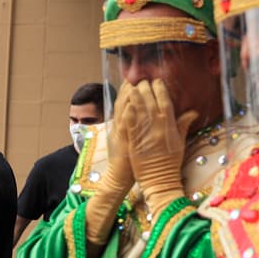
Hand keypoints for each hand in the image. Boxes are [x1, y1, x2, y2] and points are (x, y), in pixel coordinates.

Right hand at [84, 91, 134, 244]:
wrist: (119, 180)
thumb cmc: (129, 164)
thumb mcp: (132, 144)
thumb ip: (136, 130)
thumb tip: (140, 119)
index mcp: (122, 128)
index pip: (126, 106)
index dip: (129, 93)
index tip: (135, 81)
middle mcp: (119, 129)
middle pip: (123, 106)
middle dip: (129, 91)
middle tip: (135, 77)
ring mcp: (120, 135)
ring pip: (122, 113)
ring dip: (127, 99)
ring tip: (132, 85)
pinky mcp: (123, 143)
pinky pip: (125, 127)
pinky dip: (127, 116)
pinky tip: (131, 105)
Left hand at [123, 79, 195, 215]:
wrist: (160, 180)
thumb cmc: (170, 162)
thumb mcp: (180, 142)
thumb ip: (183, 124)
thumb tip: (193, 112)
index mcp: (169, 125)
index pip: (165, 100)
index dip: (160, 89)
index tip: (156, 81)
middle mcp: (157, 126)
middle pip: (150, 101)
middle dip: (145, 88)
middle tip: (141, 81)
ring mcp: (145, 132)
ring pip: (139, 109)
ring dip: (135, 95)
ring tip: (131, 86)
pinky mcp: (133, 140)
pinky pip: (129, 122)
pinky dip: (127, 111)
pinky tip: (125, 102)